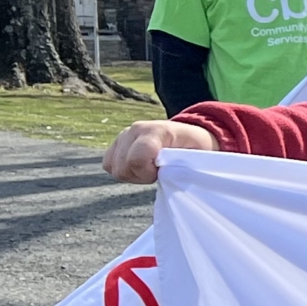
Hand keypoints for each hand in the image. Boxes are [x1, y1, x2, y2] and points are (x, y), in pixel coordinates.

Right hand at [104, 119, 219, 184]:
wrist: (189, 138)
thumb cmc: (196, 149)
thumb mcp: (197, 156)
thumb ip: (180, 166)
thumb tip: (166, 175)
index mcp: (157, 131)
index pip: (137, 158)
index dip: (147, 172)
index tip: (161, 173)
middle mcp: (135, 129)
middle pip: (122, 167)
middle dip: (141, 175)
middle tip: (158, 172)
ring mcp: (123, 135)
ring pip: (113, 167)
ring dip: (133, 174)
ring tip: (151, 169)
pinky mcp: (116, 143)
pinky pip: (109, 165)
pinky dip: (124, 171)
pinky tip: (140, 168)